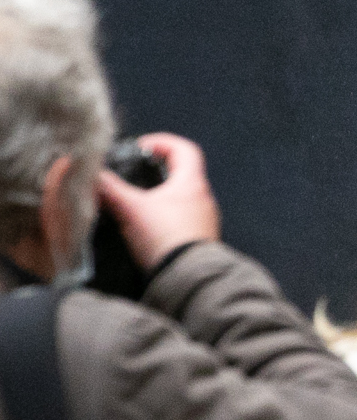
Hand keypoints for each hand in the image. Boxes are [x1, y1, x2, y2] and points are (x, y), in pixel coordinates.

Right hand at [98, 134, 220, 271]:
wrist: (187, 277)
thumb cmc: (165, 237)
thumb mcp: (131, 209)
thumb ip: (110, 189)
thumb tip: (91, 176)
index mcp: (192, 183)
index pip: (184, 149)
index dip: (161, 142)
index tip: (139, 148)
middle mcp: (202, 198)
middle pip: (180, 173)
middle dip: (153, 171)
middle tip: (130, 174)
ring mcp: (202, 219)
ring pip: (177, 197)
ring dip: (155, 195)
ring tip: (130, 200)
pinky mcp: (195, 238)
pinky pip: (177, 218)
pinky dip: (159, 215)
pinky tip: (140, 224)